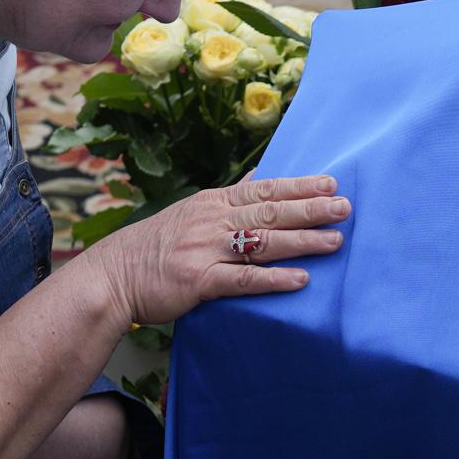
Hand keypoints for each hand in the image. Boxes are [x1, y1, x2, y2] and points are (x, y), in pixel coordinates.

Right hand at [81, 176, 349, 323]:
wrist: (112, 276)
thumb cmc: (156, 247)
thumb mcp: (191, 212)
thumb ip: (228, 199)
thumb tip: (260, 177)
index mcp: (213, 203)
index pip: (263, 189)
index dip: (299, 186)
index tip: (332, 183)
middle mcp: (212, 221)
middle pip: (269, 212)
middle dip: (310, 209)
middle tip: (345, 208)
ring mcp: (205, 250)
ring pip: (262, 243)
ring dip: (301, 242)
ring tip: (334, 242)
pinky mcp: (199, 281)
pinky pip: (243, 280)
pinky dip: (273, 279)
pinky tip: (300, 280)